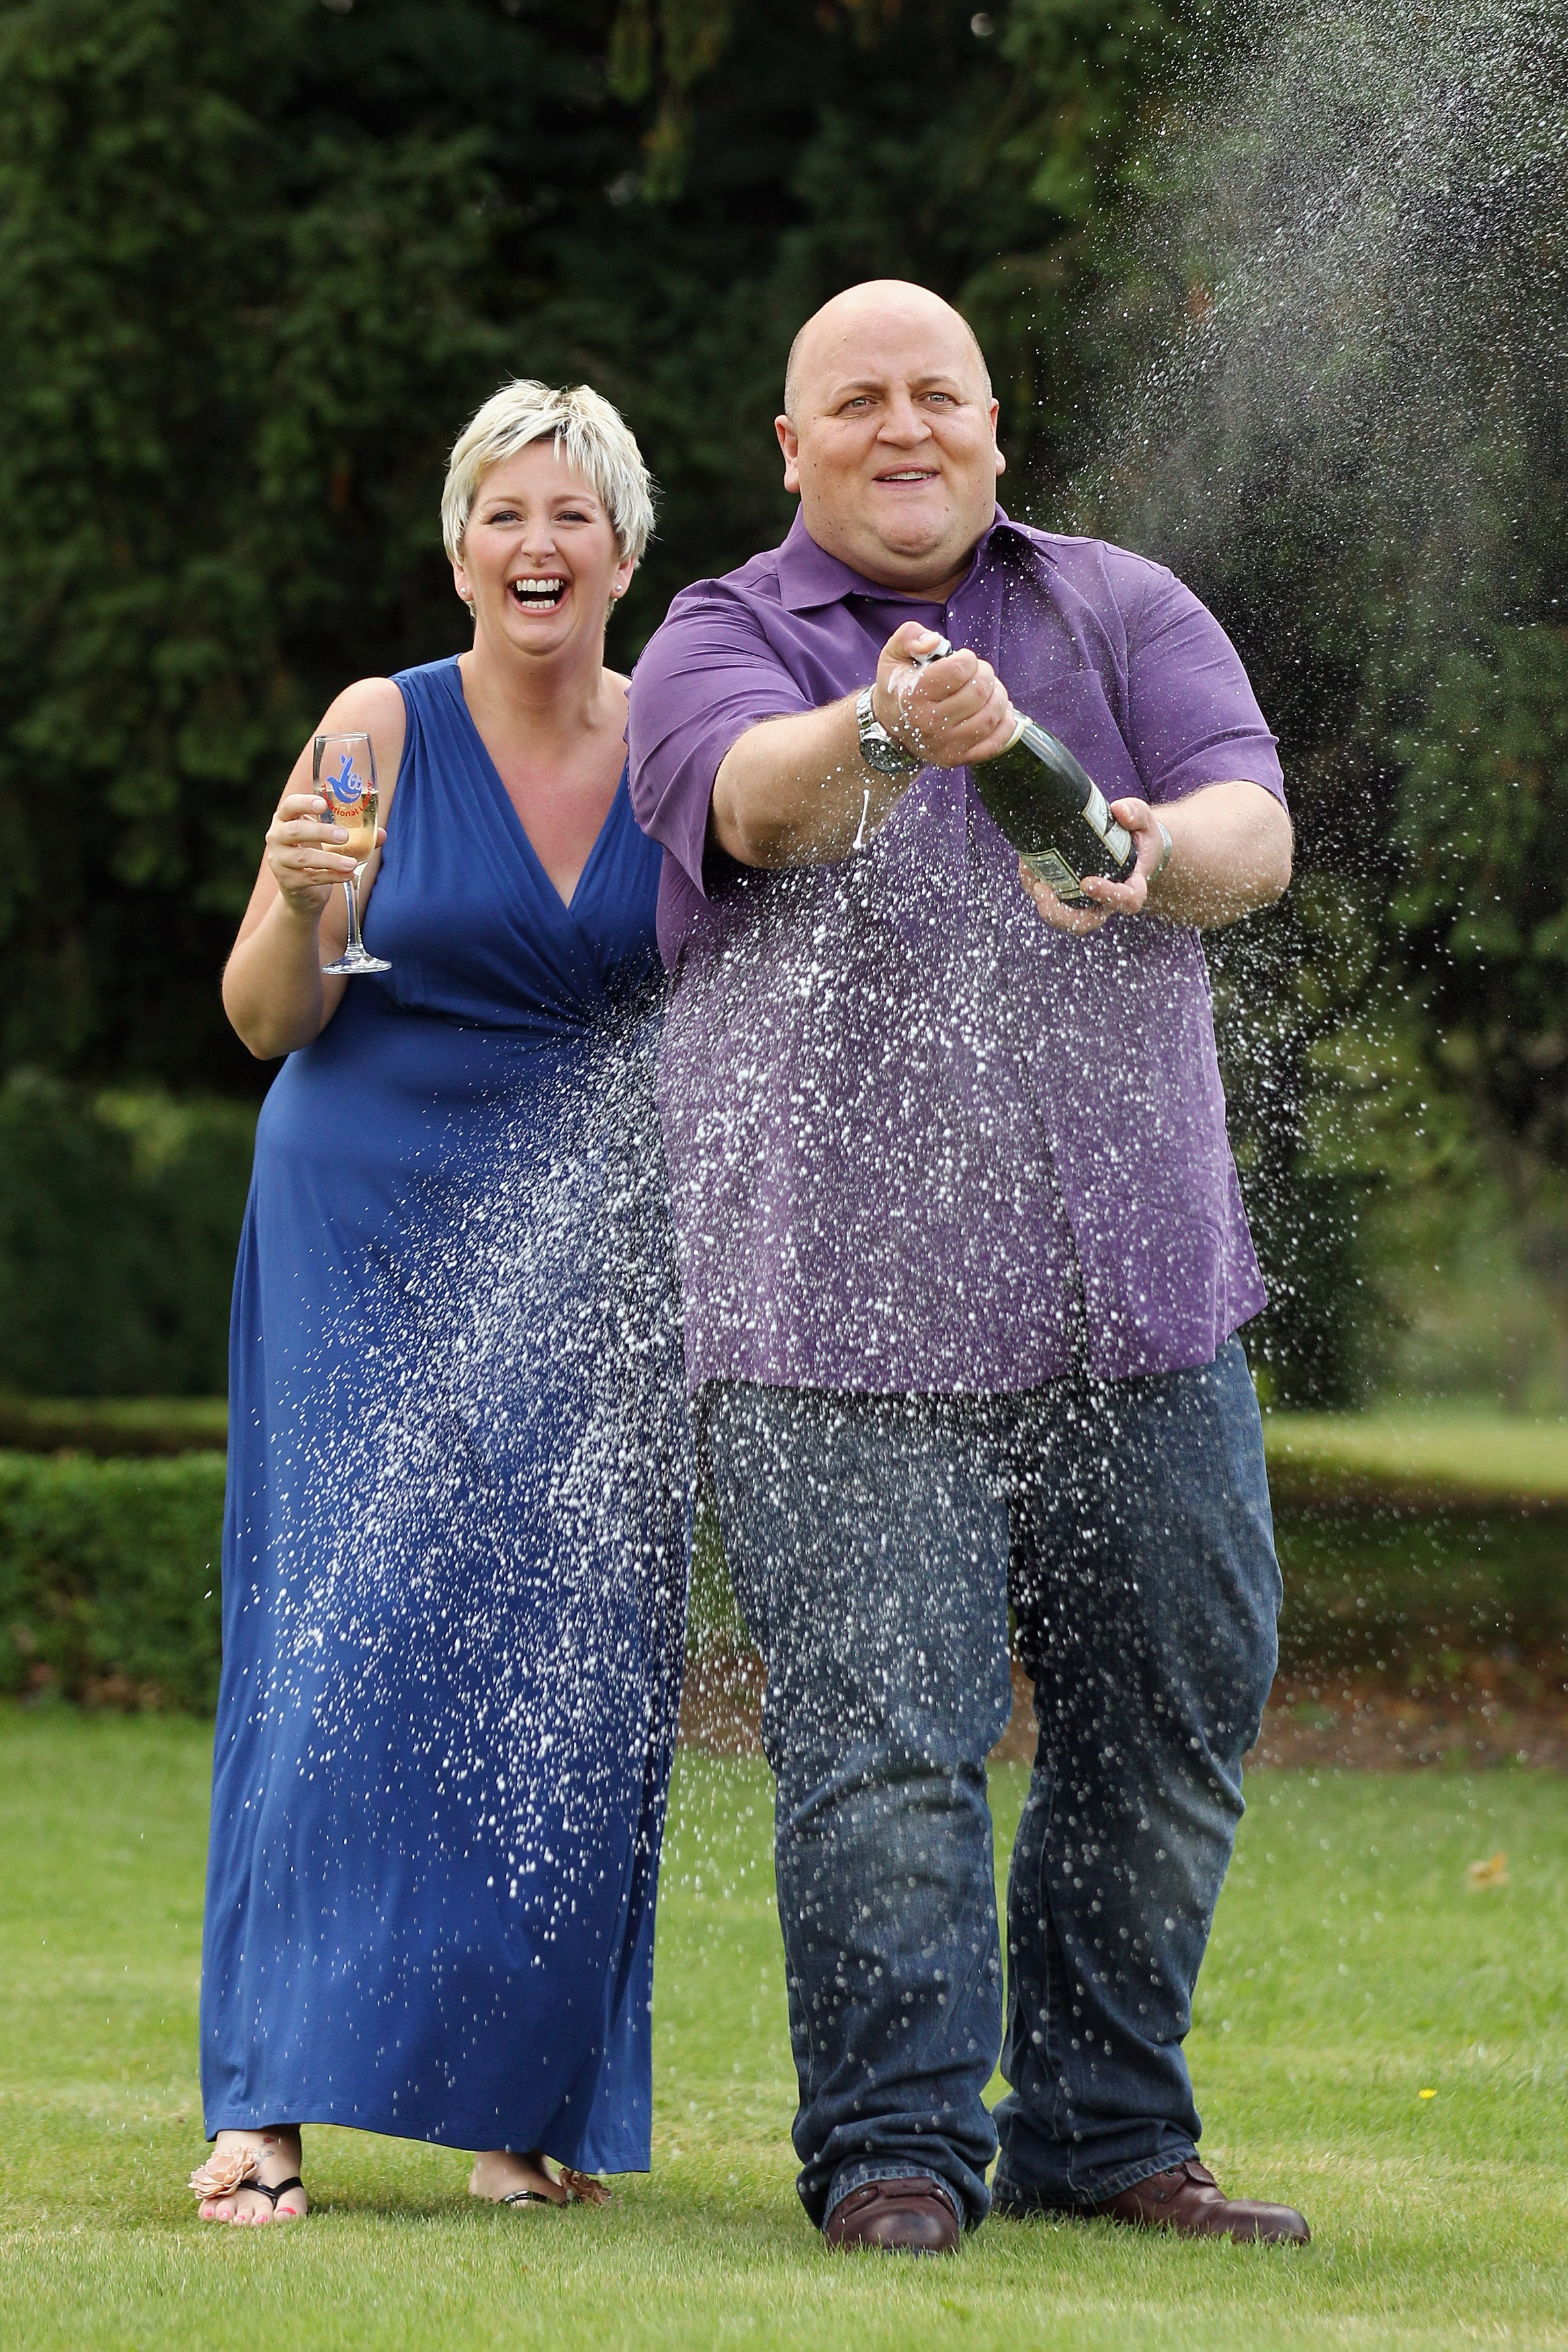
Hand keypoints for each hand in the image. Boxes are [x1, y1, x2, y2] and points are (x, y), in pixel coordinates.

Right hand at [264, 793, 383, 920]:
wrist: (303, 892)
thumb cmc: (316, 855)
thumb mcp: (329, 841)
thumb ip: (354, 836)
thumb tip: (381, 834)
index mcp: (285, 820)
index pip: (289, 805)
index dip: (304, 803)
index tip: (323, 804)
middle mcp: (276, 838)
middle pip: (294, 831)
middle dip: (320, 832)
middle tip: (343, 836)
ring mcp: (279, 861)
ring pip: (303, 857)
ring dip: (330, 859)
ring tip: (351, 862)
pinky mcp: (288, 882)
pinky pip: (311, 877)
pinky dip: (332, 876)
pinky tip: (348, 875)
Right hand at [871, 622, 1015, 770]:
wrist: (891, 730)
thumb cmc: (899, 687)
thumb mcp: (893, 655)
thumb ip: (910, 637)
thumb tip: (934, 642)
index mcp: (913, 696)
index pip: (958, 670)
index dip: (967, 658)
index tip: (962, 660)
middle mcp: (929, 724)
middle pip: (978, 691)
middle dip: (985, 674)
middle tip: (977, 672)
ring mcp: (945, 745)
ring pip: (990, 716)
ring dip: (998, 695)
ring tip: (988, 688)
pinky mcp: (958, 758)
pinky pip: (995, 743)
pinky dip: (1006, 723)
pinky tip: (999, 710)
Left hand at [1019, 796, 1166, 934]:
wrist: (1133, 847)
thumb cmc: (1139, 836)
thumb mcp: (1145, 821)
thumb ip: (1136, 813)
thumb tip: (1118, 811)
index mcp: (1133, 886)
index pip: (1126, 900)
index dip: (1107, 896)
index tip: (1087, 882)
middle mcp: (1107, 901)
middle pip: (1085, 922)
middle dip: (1060, 915)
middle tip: (1042, 892)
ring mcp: (1087, 901)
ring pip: (1063, 917)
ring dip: (1041, 901)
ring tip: (1029, 873)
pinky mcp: (1070, 894)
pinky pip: (1051, 899)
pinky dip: (1034, 885)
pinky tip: (1026, 865)